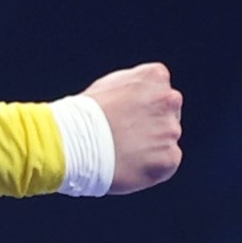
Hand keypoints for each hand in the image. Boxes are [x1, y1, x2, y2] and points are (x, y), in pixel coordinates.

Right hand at [81, 63, 181, 193]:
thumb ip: (135, 88)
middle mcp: (169, 100)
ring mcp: (172, 130)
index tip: (124, 113)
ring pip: (166, 139)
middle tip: (123, 134)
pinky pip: (166, 162)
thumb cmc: (81, 114)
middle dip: (150, 123)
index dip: (141, 103)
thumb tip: (146, 98)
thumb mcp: (108, 86)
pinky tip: (128, 164)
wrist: (70, 143)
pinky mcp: (169, 158)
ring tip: (120, 151)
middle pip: (167, 113)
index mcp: (154, 76)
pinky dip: (150, 166)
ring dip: (150, 145)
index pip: (159, 89)